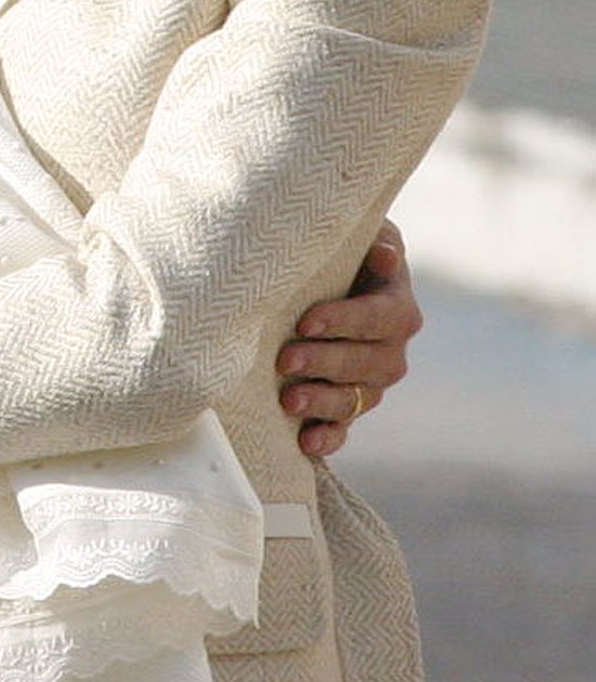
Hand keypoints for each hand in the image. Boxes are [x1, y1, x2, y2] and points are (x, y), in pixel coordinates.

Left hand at [278, 220, 422, 459]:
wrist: (327, 281)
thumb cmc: (340, 253)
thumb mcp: (357, 239)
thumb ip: (375, 243)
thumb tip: (384, 256)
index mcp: (396, 307)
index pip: (378, 318)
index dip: (344, 321)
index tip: (305, 321)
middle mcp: (391, 350)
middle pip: (366, 363)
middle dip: (325, 363)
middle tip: (284, 360)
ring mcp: (371, 383)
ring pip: (355, 399)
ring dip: (323, 402)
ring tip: (289, 401)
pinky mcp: (348, 406)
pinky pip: (345, 428)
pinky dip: (328, 438)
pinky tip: (305, 442)